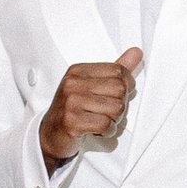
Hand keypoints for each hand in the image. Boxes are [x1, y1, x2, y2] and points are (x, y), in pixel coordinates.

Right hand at [41, 49, 141, 163]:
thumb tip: (137, 52)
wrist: (50, 135)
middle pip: (120, 90)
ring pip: (116, 109)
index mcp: (78, 71)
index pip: (118, 71)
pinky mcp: (72, 122)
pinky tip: (98, 130)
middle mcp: (72, 84)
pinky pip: (106, 125)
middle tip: (108, 112)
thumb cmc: (73, 110)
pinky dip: (108, 131)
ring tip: (101, 121)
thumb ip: (115, 70)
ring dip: (115, 120)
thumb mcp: (92, 85)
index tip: (116, 96)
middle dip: (120, 105)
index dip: (126, 86)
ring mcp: (70, 103)